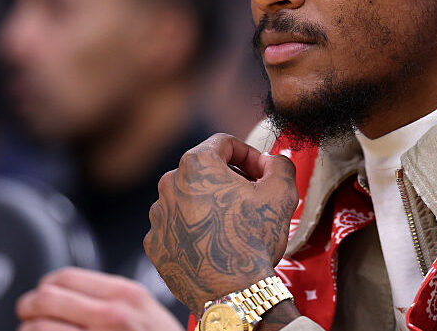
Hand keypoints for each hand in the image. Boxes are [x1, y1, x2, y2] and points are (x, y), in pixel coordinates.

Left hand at [16, 267, 184, 330]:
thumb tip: (67, 290)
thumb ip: (116, 298)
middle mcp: (111, 317)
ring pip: (36, 328)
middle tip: (26, 314)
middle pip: (45, 299)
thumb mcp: (147, 311)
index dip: (45, 287)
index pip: (64, 278)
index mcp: (125, 295)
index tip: (41, 297)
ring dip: (28, 330)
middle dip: (28, 307)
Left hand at [143, 134, 297, 315]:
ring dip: (209, 205)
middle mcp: (169, 184)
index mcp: (196, 164)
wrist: (233, 293)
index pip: (224, 144)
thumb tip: (272, 161)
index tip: (261, 172)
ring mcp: (159, 215)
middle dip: (229, 180)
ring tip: (232, 225)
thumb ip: (279, 165)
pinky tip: (213, 243)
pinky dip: (194, 229)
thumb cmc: (254, 239)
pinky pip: (176, 226)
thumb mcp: (281, 192)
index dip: (249, 154)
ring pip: (188, 198)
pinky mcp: (155, 243)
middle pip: (204, 171)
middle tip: (251, 199)